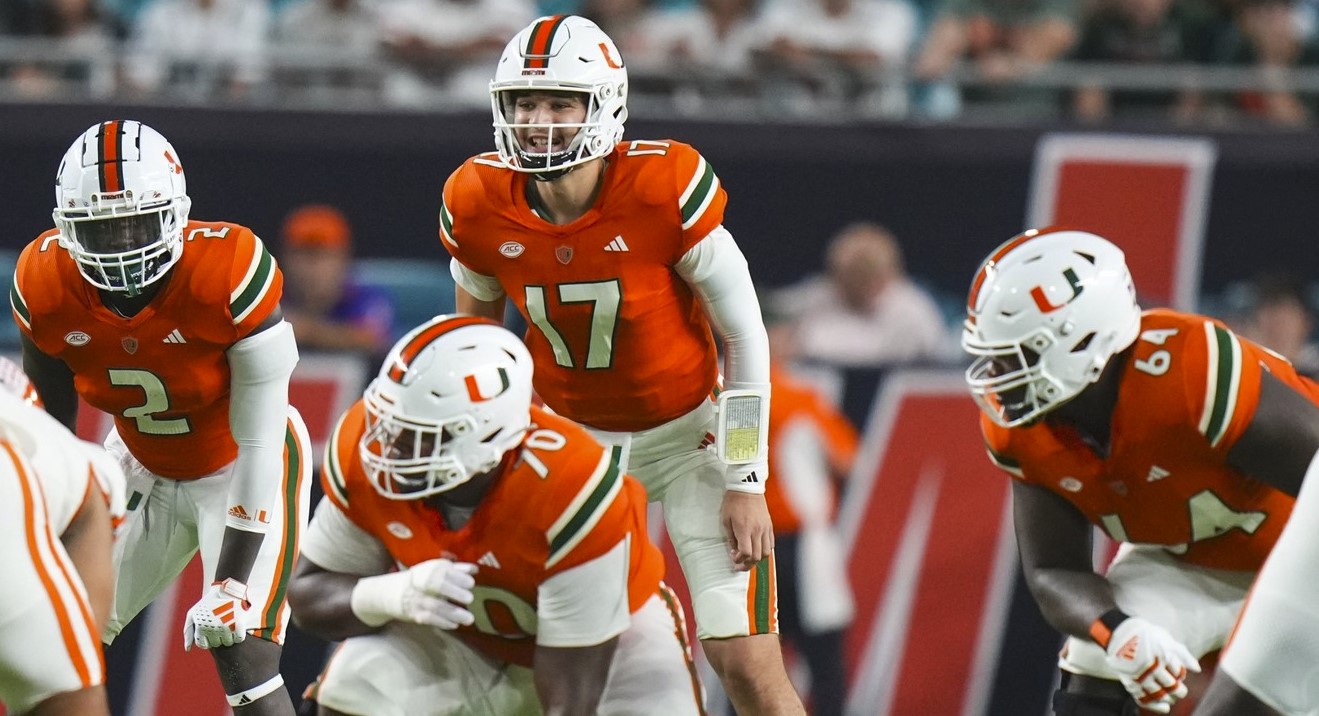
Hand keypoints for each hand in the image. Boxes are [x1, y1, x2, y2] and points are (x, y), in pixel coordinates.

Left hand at [184, 578, 253, 650]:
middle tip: (219, 626)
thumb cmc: (207, 603)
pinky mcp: (239, 623)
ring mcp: (226, 626)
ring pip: (228, 642)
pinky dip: (239, 635)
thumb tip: (187, 649)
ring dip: (228, 637)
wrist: (225, 589)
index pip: (203, 644)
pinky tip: (237, 628)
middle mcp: (213, 628)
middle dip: (217, 637)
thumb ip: (188, 632)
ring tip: (228, 625)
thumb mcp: (192, 614)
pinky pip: (239, 638)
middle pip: (216, 644)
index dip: (206, 639)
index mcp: (201, 627)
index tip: (210, 631)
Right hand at [351, 558, 477, 629]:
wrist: (392, 592)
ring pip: (435, 606)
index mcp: (430, 570)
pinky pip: (428, 619)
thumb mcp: (435, 570)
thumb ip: (455, 569)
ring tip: (469, 619)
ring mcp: (417, 599)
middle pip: (438, 586)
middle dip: (455, 592)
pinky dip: (442, 622)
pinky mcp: (414, 614)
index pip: (444, 571)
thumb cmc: (421, 579)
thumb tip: (475, 569)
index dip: (458, 577)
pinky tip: (454, 625)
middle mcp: (422, 583)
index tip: (471, 583)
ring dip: (453, 613)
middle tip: (470, 598)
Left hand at [720, 491, 773, 570]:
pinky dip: (765, 550)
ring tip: (749, 558)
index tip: (733, 557)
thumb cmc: (733, 502)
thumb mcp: (725, 519)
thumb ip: (730, 537)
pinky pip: (771, 543)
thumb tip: (734, 550)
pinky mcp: (769, 525)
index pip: (746, 553)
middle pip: (756, 556)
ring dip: (757, 559)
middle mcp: (757, 531)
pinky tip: (757, 548)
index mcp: (744, 529)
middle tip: (739, 564)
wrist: (746, 488)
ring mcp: (765, 528)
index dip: (739, 559)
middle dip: (747, 564)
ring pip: (766, 552)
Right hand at [1103, 616, 1200, 712]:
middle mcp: (1150, 667)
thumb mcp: (1165, 639)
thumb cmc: (1145, 635)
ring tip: (1172, 698)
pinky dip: (1155, 706)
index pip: (1178, 672)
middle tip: (1181, 691)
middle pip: (1171, 686)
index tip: (1179, 674)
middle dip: (1179, 691)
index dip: (1181, 674)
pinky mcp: (1130, 682)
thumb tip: (1197, 669)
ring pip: (1159, 695)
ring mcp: (1139, 676)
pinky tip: (1165, 708)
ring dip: (1169, 699)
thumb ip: (1183, 654)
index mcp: (1161, 654)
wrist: (1118, 634)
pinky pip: (1144, 699)